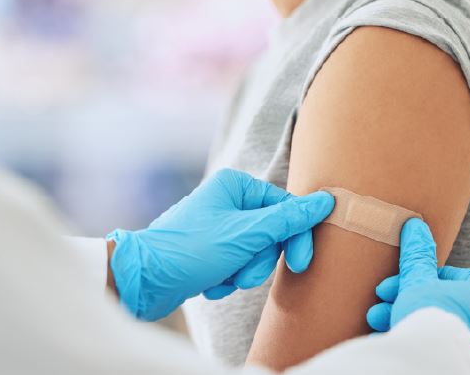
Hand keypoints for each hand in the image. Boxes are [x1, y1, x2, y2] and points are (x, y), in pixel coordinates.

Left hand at [106, 168, 333, 320]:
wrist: (143, 279)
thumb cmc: (191, 250)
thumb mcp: (246, 235)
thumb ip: (288, 219)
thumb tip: (326, 200)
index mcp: (234, 185)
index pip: (284, 208)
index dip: (296, 237)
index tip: (302, 264)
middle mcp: (226, 200)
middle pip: (270, 233)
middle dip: (259, 260)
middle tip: (244, 274)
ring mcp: (217, 225)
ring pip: (254, 252)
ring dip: (243, 272)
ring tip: (222, 279)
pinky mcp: (209, 250)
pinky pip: (235, 264)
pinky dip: (227, 278)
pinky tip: (209, 283)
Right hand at [366, 219, 469, 372]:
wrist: (434, 365)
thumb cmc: (432, 318)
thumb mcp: (418, 281)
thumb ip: (418, 256)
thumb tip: (415, 226)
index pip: (448, 275)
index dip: (414, 277)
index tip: (391, 283)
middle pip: (440, 301)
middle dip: (405, 300)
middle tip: (381, 302)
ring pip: (439, 325)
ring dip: (405, 318)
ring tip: (377, 321)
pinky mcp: (469, 366)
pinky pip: (441, 345)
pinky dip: (418, 339)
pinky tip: (393, 336)